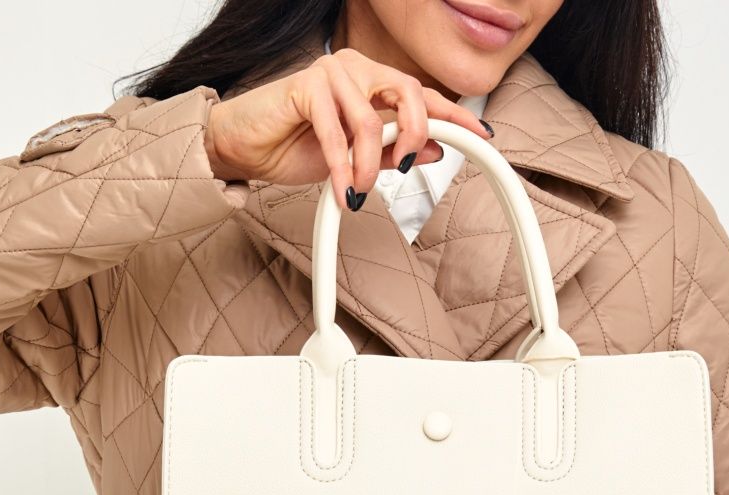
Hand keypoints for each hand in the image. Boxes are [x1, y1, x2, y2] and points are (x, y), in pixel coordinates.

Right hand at [204, 46, 494, 205]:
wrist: (247, 148)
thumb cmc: (296, 146)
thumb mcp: (358, 158)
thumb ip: (395, 152)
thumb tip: (437, 150)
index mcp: (373, 82)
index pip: (423, 95)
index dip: (455, 115)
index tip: (482, 137)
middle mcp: (356, 70)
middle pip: (410, 94)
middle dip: (416, 137)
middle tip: (406, 169)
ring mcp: (331, 74)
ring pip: (373, 122)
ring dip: (370, 167)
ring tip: (358, 189)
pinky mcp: (306, 87)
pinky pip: (338, 134)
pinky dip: (342, 168)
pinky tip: (342, 190)